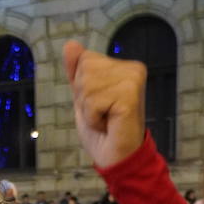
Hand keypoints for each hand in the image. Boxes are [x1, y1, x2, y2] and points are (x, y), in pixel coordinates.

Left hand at [63, 40, 146, 168]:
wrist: (116, 159)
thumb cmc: (102, 130)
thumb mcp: (84, 96)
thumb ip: (78, 71)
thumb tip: (70, 44)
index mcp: (124, 66)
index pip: (86, 59)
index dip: (83, 87)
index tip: (99, 104)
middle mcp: (132, 68)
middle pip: (85, 69)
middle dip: (85, 97)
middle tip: (103, 114)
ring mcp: (133, 80)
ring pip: (87, 85)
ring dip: (89, 110)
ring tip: (105, 120)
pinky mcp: (130, 96)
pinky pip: (93, 101)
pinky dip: (93, 118)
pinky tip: (108, 124)